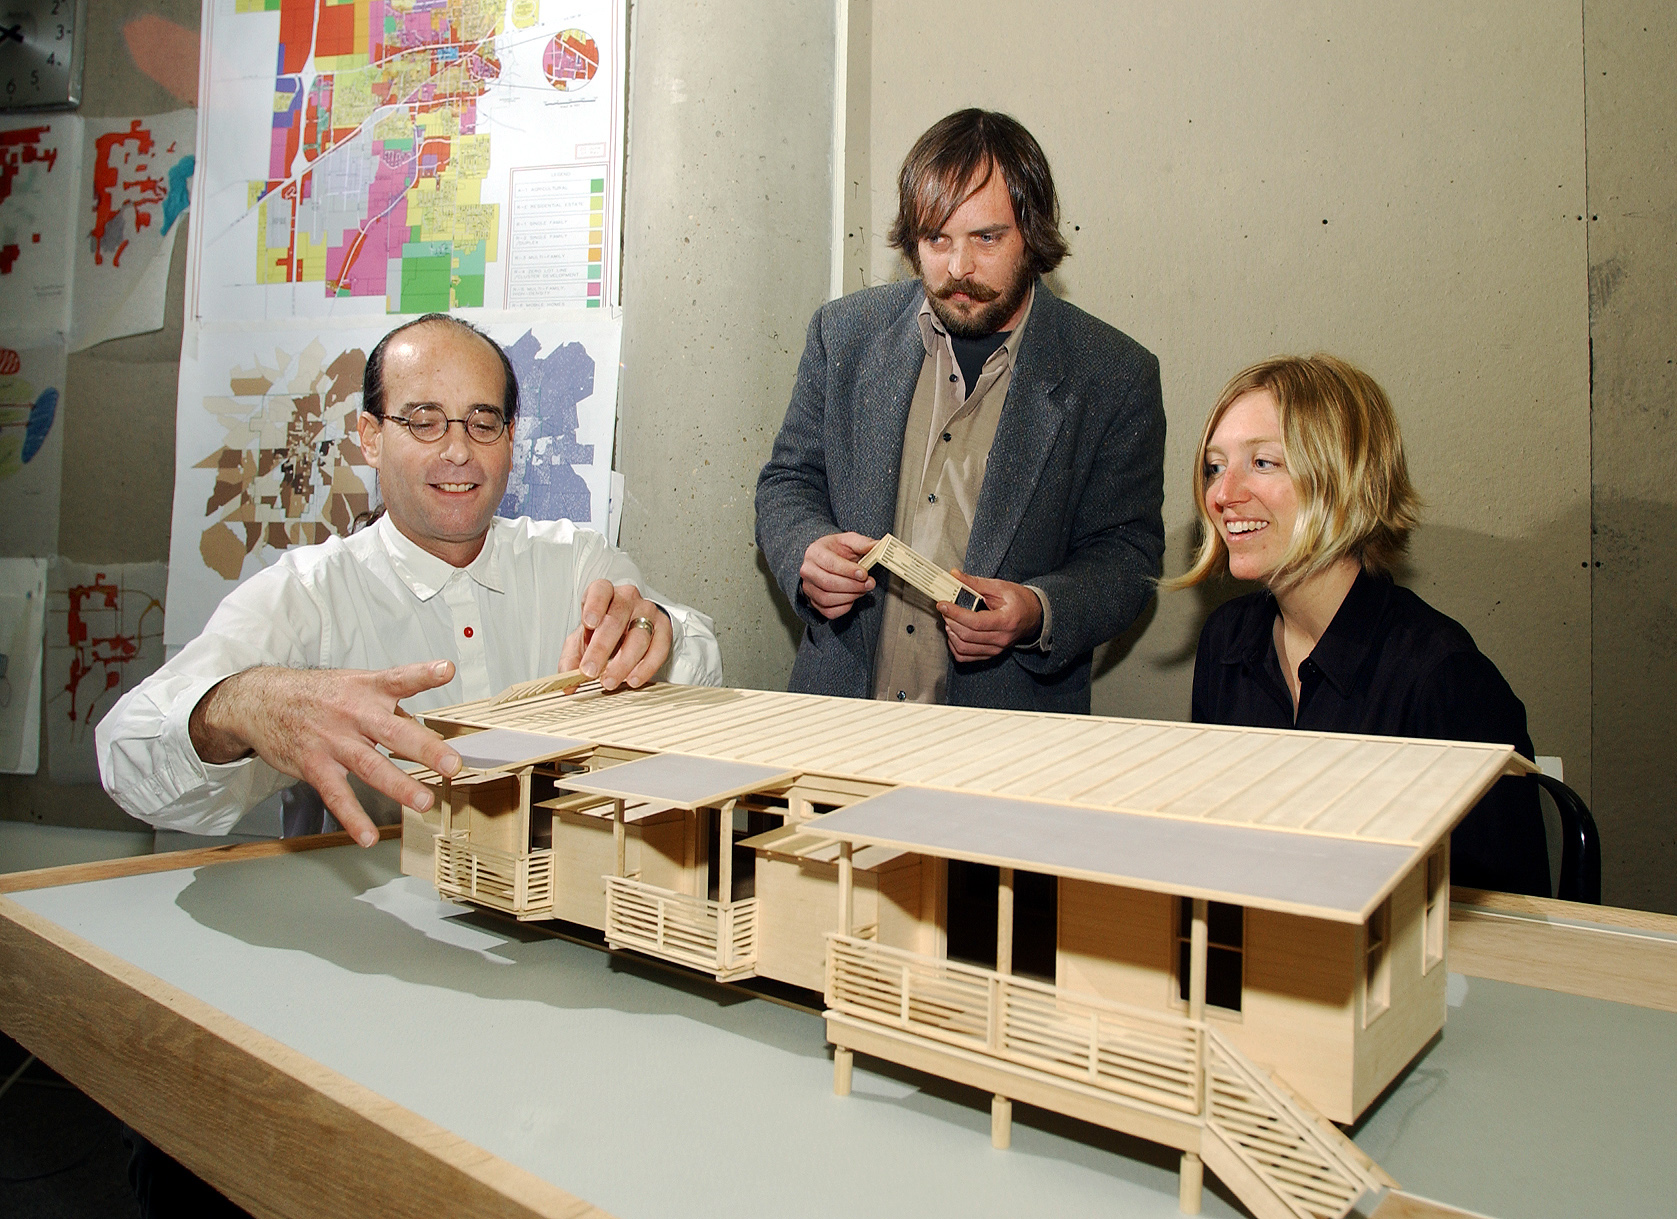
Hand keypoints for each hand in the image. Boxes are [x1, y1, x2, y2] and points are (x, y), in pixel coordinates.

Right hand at [188, 662, 463, 847]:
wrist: (261, 700)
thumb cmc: (317, 694)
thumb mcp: (354, 686)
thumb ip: (389, 708)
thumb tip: (422, 730)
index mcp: (367, 689)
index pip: (399, 678)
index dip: (423, 673)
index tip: (446, 670)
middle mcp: (353, 714)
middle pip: (393, 731)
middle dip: (425, 749)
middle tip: (452, 765)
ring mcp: (334, 741)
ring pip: (370, 766)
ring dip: (399, 786)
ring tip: (424, 802)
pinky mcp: (315, 765)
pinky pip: (337, 795)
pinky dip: (353, 818)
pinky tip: (367, 836)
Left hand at [560, 580, 670, 690]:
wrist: (628, 628)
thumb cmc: (602, 631)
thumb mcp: (581, 640)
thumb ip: (571, 659)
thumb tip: (568, 683)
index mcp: (604, 593)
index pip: (600, 591)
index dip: (594, 606)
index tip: (588, 623)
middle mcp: (627, 598)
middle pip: (616, 619)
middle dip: (601, 648)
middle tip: (590, 671)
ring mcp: (648, 611)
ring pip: (639, 636)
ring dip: (623, 663)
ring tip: (609, 681)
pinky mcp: (664, 627)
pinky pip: (659, 648)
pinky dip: (646, 667)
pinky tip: (633, 679)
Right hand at [799, 532, 876, 619]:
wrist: (828, 560)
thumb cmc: (837, 550)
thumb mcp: (849, 541)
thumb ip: (863, 543)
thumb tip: (878, 546)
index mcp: (814, 553)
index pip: (830, 564)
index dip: (848, 571)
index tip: (864, 573)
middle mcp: (808, 571)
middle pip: (828, 583)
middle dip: (852, 585)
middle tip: (868, 583)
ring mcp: (809, 588)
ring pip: (827, 599)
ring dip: (850, 596)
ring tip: (862, 589)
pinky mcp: (814, 602)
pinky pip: (828, 611)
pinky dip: (844, 607)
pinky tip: (852, 597)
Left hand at [938, 572, 1042, 662]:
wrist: (1033, 616)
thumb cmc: (1018, 600)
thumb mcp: (999, 587)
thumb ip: (975, 583)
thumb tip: (955, 575)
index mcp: (1007, 620)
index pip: (976, 622)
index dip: (956, 613)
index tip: (943, 604)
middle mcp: (1002, 639)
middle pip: (967, 635)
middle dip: (951, 621)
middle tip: (945, 609)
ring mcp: (996, 649)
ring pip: (964, 648)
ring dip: (951, 634)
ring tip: (949, 619)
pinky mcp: (990, 654)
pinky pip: (966, 657)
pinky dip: (954, 646)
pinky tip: (953, 633)